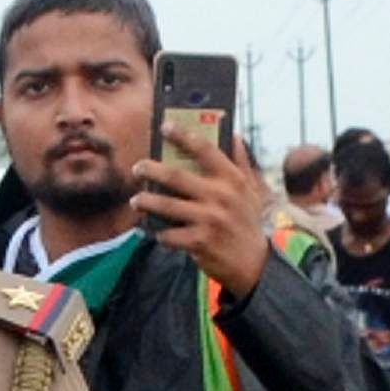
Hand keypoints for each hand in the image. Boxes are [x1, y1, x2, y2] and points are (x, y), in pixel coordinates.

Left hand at [129, 134, 281, 300]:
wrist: (253, 264)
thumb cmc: (247, 222)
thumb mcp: (252, 191)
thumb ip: (241, 162)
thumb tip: (234, 134)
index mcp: (232, 180)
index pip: (205, 150)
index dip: (183, 136)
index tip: (165, 127)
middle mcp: (220, 197)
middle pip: (176, 177)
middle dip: (151, 170)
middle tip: (138, 167)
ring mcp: (208, 220)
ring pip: (166, 205)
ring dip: (146, 202)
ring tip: (136, 200)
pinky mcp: (198, 242)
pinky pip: (168, 234)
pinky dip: (159, 232)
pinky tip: (156, 230)